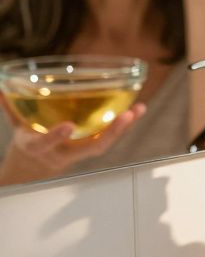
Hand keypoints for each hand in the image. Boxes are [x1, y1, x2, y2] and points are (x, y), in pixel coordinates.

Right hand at [0, 103, 145, 184]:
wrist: (35, 166)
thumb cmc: (29, 142)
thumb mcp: (18, 128)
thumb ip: (11, 108)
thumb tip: (1, 90)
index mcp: (39, 147)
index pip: (46, 144)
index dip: (56, 137)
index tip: (67, 126)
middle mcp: (63, 153)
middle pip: (91, 148)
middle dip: (110, 134)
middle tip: (126, 116)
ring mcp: (79, 152)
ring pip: (104, 143)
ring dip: (123, 127)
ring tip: (139, 109)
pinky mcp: (90, 148)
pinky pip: (109, 137)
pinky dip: (124, 125)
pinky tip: (137, 110)